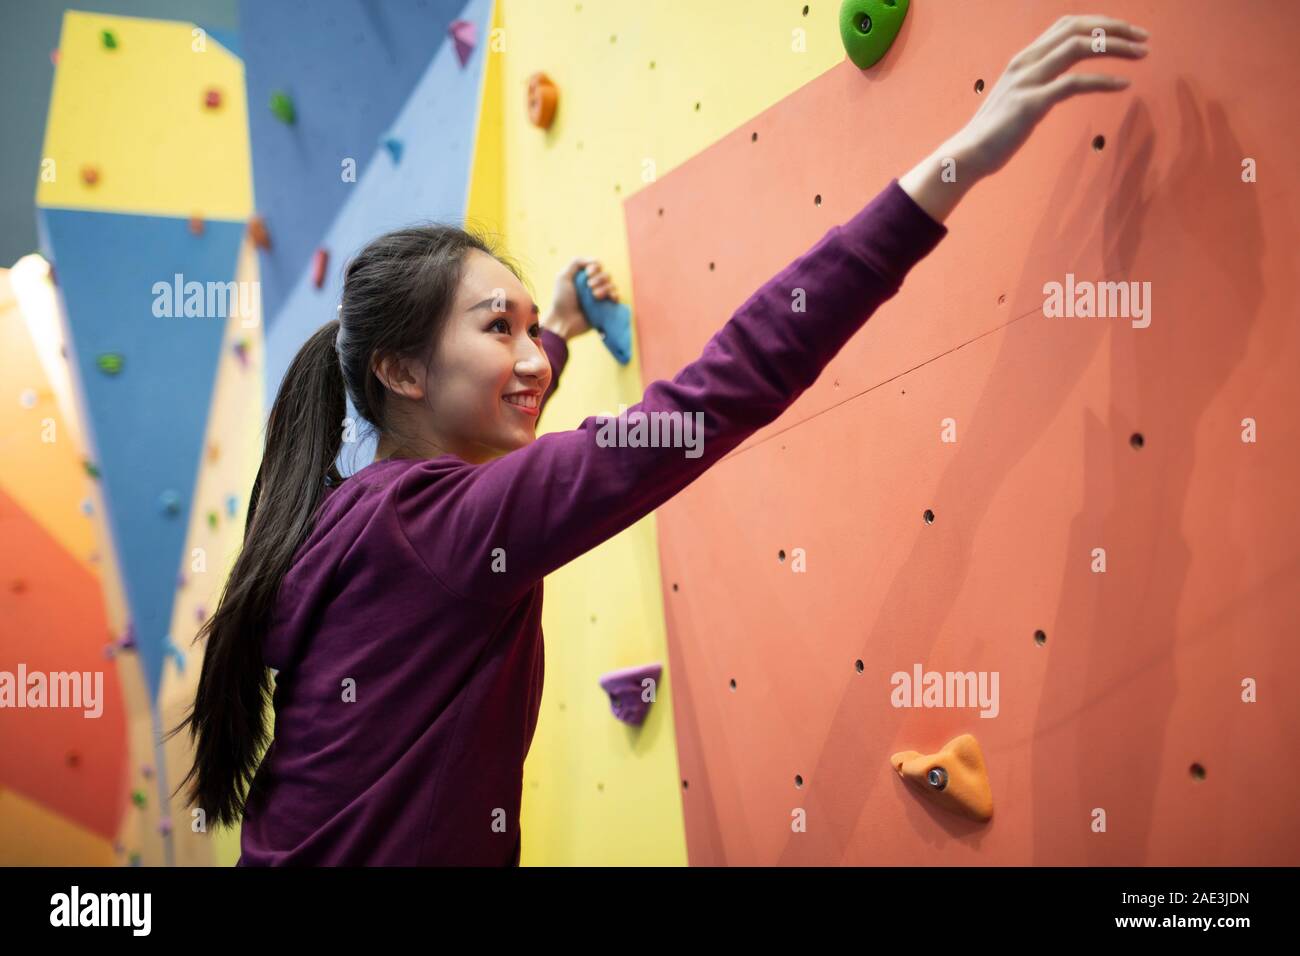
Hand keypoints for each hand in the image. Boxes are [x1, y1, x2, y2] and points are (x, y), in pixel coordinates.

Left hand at [543, 257, 620, 340]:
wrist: (564, 321)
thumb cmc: (561, 300)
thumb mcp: (563, 277)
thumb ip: (576, 263)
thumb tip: (594, 261)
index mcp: (584, 277)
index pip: (598, 266)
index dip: (596, 267)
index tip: (588, 274)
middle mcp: (593, 286)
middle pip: (606, 274)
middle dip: (600, 279)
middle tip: (589, 287)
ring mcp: (600, 297)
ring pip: (612, 285)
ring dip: (605, 288)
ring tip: (595, 296)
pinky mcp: (605, 308)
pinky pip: (617, 297)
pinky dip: (615, 295)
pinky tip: (609, 298)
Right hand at [900, 15, 1148, 221]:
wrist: (967, 156)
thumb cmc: (994, 134)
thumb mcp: (1017, 99)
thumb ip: (1038, 84)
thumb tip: (1062, 82)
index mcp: (1024, 58)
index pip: (1067, 24)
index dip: (1100, 22)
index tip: (1127, 32)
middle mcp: (1026, 62)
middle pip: (1077, 28)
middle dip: (1115, 28)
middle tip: (1144, 38)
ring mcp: (1028, 81)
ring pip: (1079, 47)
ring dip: (1116, 47)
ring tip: (1142, 55)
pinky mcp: (1031, 104)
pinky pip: (1075, 83)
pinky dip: (1103, 80)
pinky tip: (1123, 85)